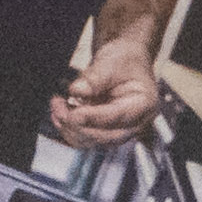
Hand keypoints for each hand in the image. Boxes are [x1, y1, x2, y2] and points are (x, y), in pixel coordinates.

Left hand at [46, 40, 162, 144]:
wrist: (124, 61)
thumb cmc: (124, 59)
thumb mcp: (111, 60)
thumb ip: (95, 77)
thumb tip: (77, 91)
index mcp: (145, 104)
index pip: (118, 117)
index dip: (94, 117)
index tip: (74, 112)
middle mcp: (135, 123)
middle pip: (105, 136)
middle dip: (78, 125)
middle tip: (58, 106)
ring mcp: (120, 131)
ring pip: (92, 142)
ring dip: (70, 128)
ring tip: (57, 106)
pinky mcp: (105, 133)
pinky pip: (85, 139)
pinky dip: (69, 129)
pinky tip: (59, 114)